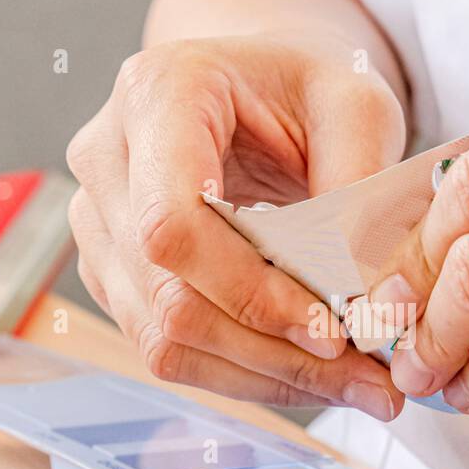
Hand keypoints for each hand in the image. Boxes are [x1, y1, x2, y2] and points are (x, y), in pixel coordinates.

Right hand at [66, 33, 406, 420]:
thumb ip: (360, 184)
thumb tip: (364, 295)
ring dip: (264, 376)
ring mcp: (100, 224)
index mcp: (156, 95)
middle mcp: (106, 160)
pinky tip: (310, 371)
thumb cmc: (305, 85)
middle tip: (369, 378)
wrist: (258, 87)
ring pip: (163, 339)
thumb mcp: (357, 101)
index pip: (172, 223)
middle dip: (273, 351)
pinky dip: (246, 374)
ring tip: (354, 383)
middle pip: (168, 296)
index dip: (250, 292)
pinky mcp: (115, 274)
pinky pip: (170, 350)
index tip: (332, 329)